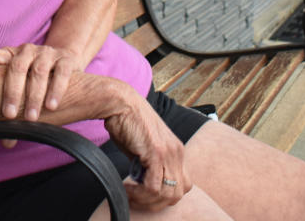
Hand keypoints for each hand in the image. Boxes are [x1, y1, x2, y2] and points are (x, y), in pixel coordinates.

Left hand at [0, 43, 80, 120]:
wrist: (66, 65)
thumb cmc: (35, 82)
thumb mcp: (21, 90)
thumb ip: (13, 111)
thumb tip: (6, 142)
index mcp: (9, 56)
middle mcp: (26, 51)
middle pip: (16, 66)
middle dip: (12, 92)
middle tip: (9, 115)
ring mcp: (46, 53)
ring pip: (39, 70)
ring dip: (34, 95)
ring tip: (31, 117)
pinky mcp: (66, 58)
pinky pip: (61, 72)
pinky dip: (56, 90)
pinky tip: (51, 106)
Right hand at [104, 95, 191, 210]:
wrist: (121, 103)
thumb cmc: (127, 121)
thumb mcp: (144, 147)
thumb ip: (149, 164)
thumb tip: (143, 183)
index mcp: (176, 150)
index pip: (183, 185)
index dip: (164, 195)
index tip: (144, 195)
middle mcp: (177, 152)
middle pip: (178, 193)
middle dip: (157, 203)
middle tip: (137, 199)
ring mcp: (169, 153)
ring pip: (168, 194)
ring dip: (147, 200)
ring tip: (130, 194)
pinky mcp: (156, 153)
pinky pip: (154, 187)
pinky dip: (139, 194)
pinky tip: (126, 188)